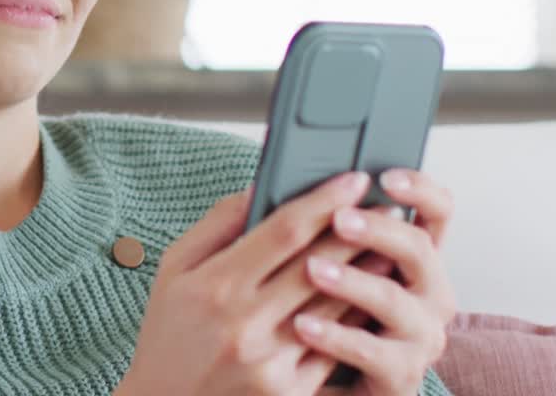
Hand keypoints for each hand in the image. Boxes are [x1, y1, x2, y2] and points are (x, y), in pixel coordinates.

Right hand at [119, 171, 382, 394]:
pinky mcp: (288, 392)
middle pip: (319, 265)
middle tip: (385, 208)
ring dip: (367, 276)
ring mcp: (270, 361)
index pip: (284, 231)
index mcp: (216, 285)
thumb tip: (257, 188)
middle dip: (357, 232)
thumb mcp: (173, 270)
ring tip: (387, 249)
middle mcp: (245, 322)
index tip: (353, 179)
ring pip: (335, 308)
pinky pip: (333, 349)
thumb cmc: (168, 333)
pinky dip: (354, 322)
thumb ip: (216, 226)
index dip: (324, 201)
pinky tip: (368, 302)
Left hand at [291, 169, 456, 394]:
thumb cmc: (322, 311)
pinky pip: (372, 353)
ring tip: (313, 269)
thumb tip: (270, 185)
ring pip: (395, 301)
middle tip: (339, 218)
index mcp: (411, 254)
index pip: (436, 210)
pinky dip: (336, 337)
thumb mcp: (313, 263)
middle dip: (378, 230)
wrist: (322, 380)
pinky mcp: (400, 375)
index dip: (419, 190)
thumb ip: (306, 227)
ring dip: (354, 282)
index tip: (384, 176)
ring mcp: (419, 335)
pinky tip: (302, 325)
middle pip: (420, 249)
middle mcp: (428, 290)